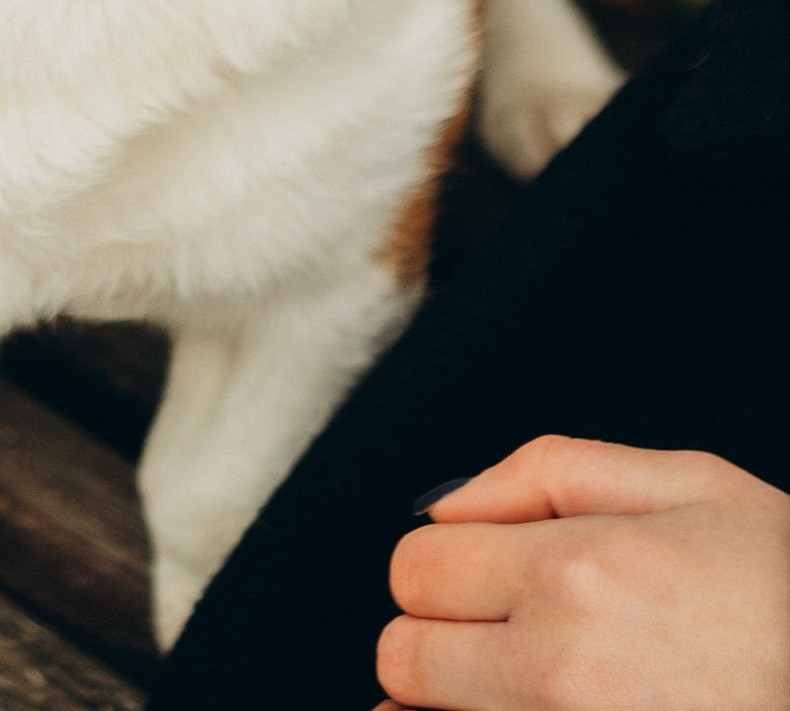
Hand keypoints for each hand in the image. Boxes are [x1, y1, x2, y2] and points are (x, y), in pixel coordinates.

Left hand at [375, 436, 789, 710]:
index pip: (415, 569)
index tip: (485, 577)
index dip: (445, 567)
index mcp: (575, 571)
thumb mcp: (694, 485)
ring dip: (461, 703)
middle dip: (437, 640)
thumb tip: (448, 501)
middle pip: (405, 661)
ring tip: (531, 685)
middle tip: (503, 637)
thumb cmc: (789, 594)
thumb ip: (552, 470)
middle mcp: (560, 669)